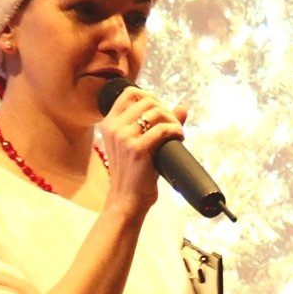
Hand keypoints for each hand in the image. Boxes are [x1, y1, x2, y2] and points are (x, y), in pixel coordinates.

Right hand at [96, 86, 187, 212]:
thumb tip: (183, 107)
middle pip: (147, 100)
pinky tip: (179, 137)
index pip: (129, 93)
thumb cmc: (132, 174)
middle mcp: (114, 128)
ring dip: (173, 119)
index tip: (161, 109)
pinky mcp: (138, 149)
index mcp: (109, 124)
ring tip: (177, 132)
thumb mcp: (135, 145)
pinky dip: (176, 130)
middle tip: (172, 124)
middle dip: (165, 109)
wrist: (126, 200)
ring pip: (156, 112)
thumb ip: (154, 124)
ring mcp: (124, 138)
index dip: (149, 95)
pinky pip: (163, 129)